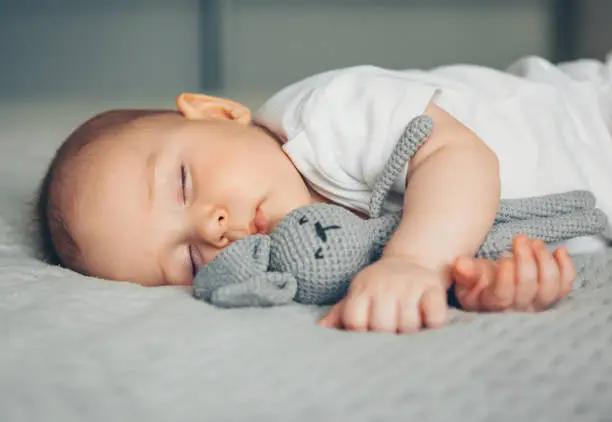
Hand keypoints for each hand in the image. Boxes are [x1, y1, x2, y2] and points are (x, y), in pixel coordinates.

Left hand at [318, 256, 448, 332]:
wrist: (410, 261)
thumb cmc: (379, 288)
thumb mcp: (357, 296)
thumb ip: (340, 314)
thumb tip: (321, 329)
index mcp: (362, 289)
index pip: (354, 320)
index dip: (360, 334)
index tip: (368, 335)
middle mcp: (385, 285)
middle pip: (382, 325)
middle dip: (387, 337)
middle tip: (391, 339)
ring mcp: (410, 285)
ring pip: (408, 324)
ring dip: (410, 334)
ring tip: (407, 333)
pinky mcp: (433, 288)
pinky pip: (434, 315)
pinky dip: (433, 324)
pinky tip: (427, 324)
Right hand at [451, 234, 574, 311]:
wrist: (491, 288)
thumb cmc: (477, 282)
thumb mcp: (464, 276)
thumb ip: (463, 271)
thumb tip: (461, 264)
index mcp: (491, 304)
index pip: (503, 296)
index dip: (506, 279)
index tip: (504, 259)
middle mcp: (516, 309)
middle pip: (528, 289)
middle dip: (526, 261)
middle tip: (520, 238)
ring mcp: (536, 305)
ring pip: (549, 288)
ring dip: (545, 262)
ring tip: (535, 243)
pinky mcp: (551, 297)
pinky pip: (565, 287)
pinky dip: (566, 269)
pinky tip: (559, 251)